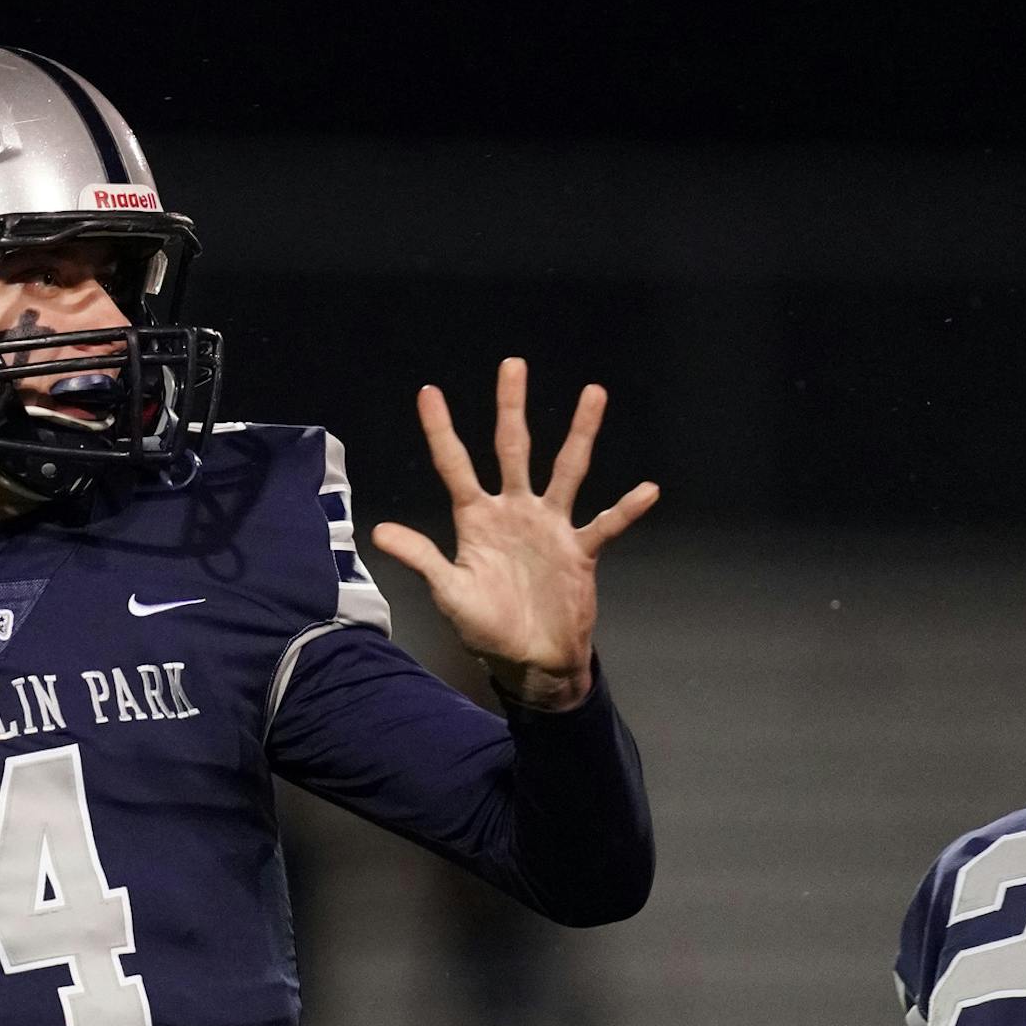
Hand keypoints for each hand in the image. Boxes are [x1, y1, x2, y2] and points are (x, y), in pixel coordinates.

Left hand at [370, 357, 657, 710]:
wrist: (530, 661)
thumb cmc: (486, 627)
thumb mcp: (449, 592)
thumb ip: (421, 557)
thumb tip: (378, 531)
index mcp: (476, 519)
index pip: (455, 465)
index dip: (440, 431)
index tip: (428, 392)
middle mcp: (513, 511)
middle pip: (512, 449)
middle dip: (511, 408)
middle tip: (511, 364)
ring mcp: (549, 527)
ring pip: (566, 470)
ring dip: (580, 433)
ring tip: (593, 393)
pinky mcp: (580, 550)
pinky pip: (606, 523)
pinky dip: (626, 508)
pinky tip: (647, 489)